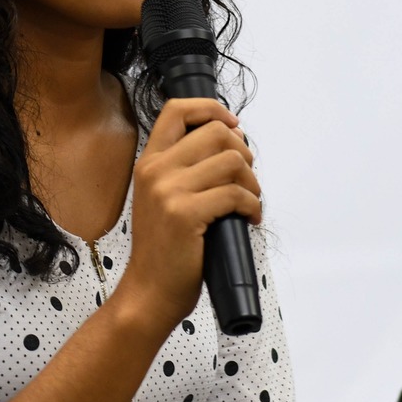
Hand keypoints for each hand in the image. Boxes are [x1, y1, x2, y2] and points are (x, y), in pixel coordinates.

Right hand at [114, 97, 259, 333]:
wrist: (149, 291)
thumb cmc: (164, 249)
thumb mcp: (163, 198)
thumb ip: (186, 169)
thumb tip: (232, 142)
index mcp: (149, 162)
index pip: (177, 110)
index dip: (212, 109)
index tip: (234, 127)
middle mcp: (155, 170)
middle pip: (216, 132)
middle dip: (244, 153)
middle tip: (246, 180)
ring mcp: (169, 191)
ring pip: (232, 161)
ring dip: (252, 182)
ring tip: (250, 202)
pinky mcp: (185, 214)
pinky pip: (235, 194)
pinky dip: (252, 206)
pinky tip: (250, 219)